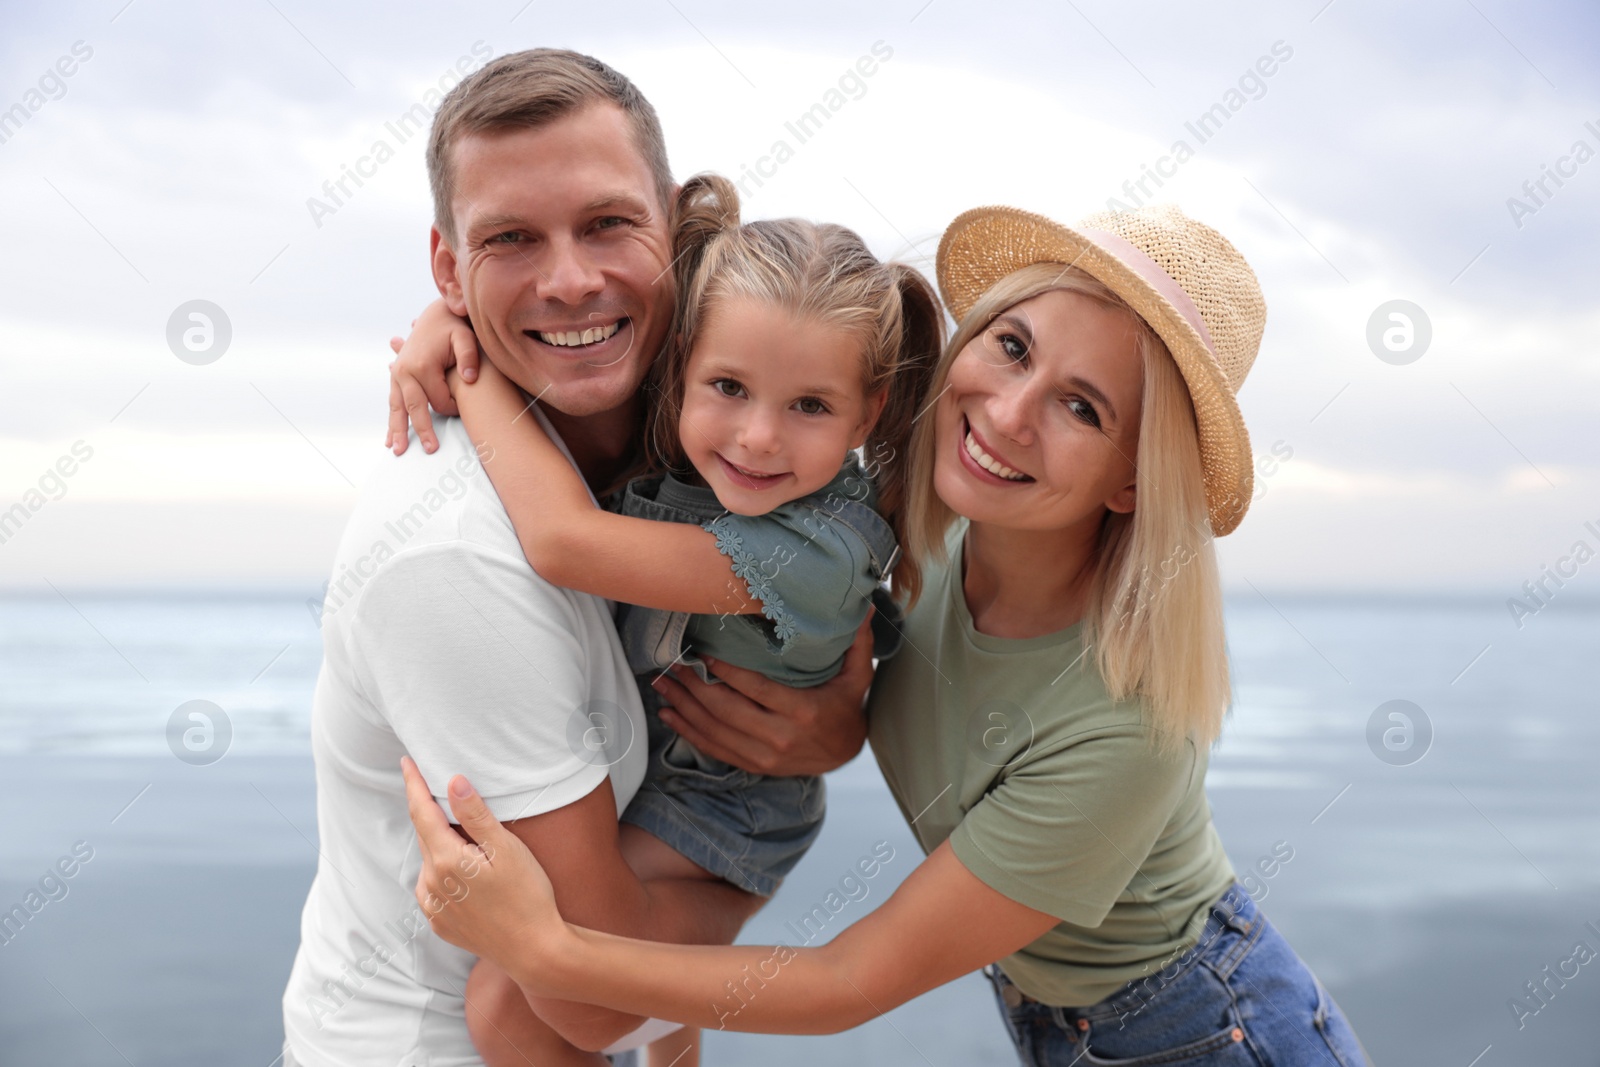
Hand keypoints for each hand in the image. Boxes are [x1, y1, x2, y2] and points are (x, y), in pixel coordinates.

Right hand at [386, 299, 480, 455]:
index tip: (463, 411)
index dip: (453, 409)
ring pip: (398, 408)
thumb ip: (469, 356)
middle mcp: (406, 372)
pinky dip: (392, 420)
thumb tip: (470, 378)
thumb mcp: (465, 337)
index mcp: (423, 366)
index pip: (439, 400)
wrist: (436, 316)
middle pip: (415, 408)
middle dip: (422, 430)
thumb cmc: (454, 328)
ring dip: (397, 430)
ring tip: (397, 450)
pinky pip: (393, 402)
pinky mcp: (396, 377)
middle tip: (431, 450)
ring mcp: (398, 374)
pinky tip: (390, 438)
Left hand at [401, 756, 566, 986]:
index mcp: (446, 860)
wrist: (535, 951)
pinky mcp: (440, 923)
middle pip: (426, 835)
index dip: (414, 784)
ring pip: (429, 861)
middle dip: (431, 812)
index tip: (406, 761)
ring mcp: (434, 907)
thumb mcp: (508, 849)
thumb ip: (477, 816)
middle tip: (446, 793)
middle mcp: (432, 884)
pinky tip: (466, 872)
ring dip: (440, 844)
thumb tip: (454, 781)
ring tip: (469, 840)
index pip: (422, 812)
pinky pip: (433, 887)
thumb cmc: (529, 896)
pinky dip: (442, 871)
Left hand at [651, 614, 874, 775]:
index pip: (755, 688)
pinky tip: (670, 714)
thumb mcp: (858, 676)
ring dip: (684, 706)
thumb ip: (858, 642)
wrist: (844, 754)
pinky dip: (688, 732)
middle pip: (726, 710)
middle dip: (694, 686)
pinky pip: (714, 749)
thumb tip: (865, 604)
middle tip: (673, 664)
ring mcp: (764, 755)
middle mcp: (780, 737)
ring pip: (714, 730)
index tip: (703, 653)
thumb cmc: (845, 706)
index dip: (726, 671)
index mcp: (803, 711)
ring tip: (663, 684)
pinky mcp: (752, 765)